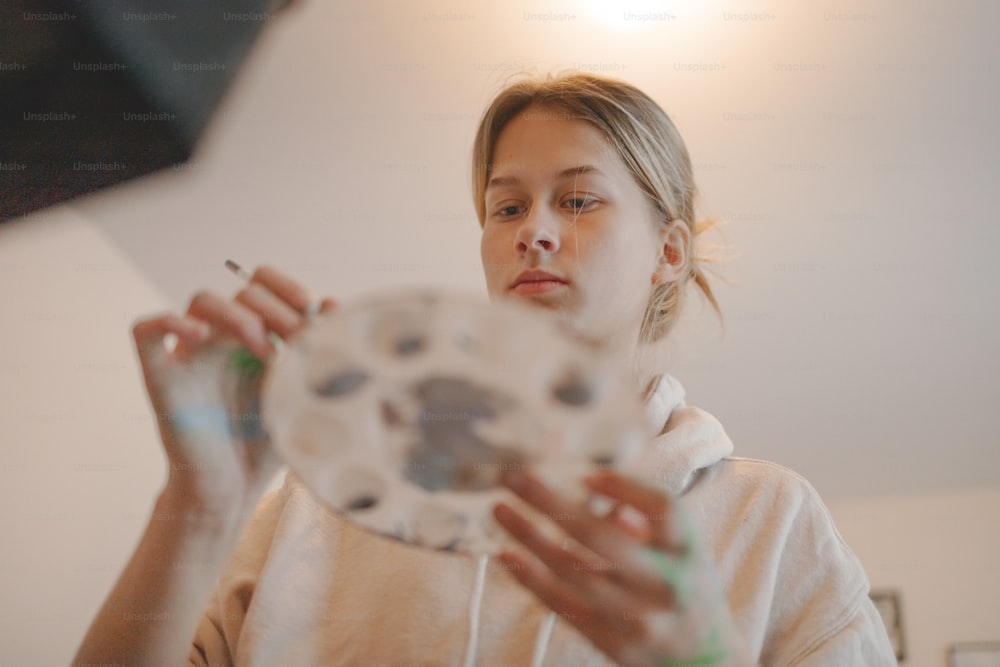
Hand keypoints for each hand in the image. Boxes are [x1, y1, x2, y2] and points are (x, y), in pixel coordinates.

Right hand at [132, 265, 335, 516]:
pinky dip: (168, 321)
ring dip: (239, 315)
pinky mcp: (161, 378)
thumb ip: (317, 353)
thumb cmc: (267, 445)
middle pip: (242, 292)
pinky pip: (145, 331)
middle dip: (277, 308)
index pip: (264, 284)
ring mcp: (191, 355)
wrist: (232, 491)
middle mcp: (222, 339)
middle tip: (296, 339)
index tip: (315, 310)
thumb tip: (334, 304)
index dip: (288, 286)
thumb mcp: (301, 394)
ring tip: (263, 349)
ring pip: (202, 300)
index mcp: (256, 337)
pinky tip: (200, 336)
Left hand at [494, 469, 743, 666]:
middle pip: (601, 537)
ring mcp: (637, 618)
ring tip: (499, 510)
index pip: (662, 509)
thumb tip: (592, 486)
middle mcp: (666, 584)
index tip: (584, 475)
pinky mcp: (614, 644)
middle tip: (512, 476)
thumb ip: (648, 515)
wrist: (706, 662)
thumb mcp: (684, 547)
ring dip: (530, 536)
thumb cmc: (686, 587)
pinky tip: (507, 555)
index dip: (623, 487)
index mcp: (689, 552)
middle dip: (550, 502)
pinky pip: (564, 606)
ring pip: (573, 571)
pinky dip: (532, 580)